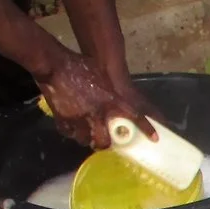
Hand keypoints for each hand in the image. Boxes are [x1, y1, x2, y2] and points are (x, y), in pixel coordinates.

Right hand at [38, 51, 153, 146]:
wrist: (54, 65)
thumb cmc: (80, 65)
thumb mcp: (101, 76)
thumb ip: (109, 91)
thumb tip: (114, 98)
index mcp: (109, 99)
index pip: (133, 115)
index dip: (146, 128)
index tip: (155, 138)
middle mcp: (96, 113)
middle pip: (104, 140)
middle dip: (105, 144)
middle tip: (106, 142)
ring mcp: (78, 119)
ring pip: (86, 140)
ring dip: (88, 139)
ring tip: (89, 136)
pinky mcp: (63, 120)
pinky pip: (70, 134)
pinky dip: (73, 133)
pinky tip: (73, 129)